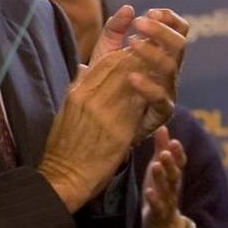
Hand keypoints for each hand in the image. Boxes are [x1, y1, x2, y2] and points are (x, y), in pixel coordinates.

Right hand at [39, 47, 149, 211]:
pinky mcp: (118, 129)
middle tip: (159, 52)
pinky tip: (162, 89)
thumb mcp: (66, 112)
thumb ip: (78, 87)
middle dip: (141, 56)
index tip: (141, 49)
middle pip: (119, 66)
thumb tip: (84, 66)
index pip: (104, 62)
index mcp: (77, 93)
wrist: (64, 177)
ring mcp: (103, 113)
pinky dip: (150, 93)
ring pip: (131, 80)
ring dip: (149, 71)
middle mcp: (88, 98)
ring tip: (163, 66)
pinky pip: (138, 104)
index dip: (125, 52)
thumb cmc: (65, 148)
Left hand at [89, 5, 189, 138]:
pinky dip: (148, 86)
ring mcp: (167, 91)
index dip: (170, 19)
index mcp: (160, 55)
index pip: (178, 31)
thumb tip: (129, 8)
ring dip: (154, 51)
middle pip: (179, 45)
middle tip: (141, 22)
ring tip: (132, 43)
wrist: (99, 127)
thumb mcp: (104, 55)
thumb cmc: (105, 88)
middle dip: (162, 30)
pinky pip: (161, 98)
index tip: (151, 12)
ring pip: (172, 67)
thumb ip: (114, 32)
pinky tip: (131, 77)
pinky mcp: (161, 112)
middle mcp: (168, 71)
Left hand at [143, 126, 188, 227]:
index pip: (180, 163)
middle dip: (171, 163)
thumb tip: (162, 126)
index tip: (174, 142)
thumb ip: (162, 149)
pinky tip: (149, 191)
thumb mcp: (160, 169)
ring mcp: (167, 201)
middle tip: (166, 152)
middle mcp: (173, 188)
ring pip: (166, 189)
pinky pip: (157, 207)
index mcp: (174, 176)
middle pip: (174, 175)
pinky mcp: (159, 214)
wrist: (163, 226)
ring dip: (162, 177)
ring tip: (155, 166)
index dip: (178, 153)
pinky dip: (154, 199)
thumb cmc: (160, 192)